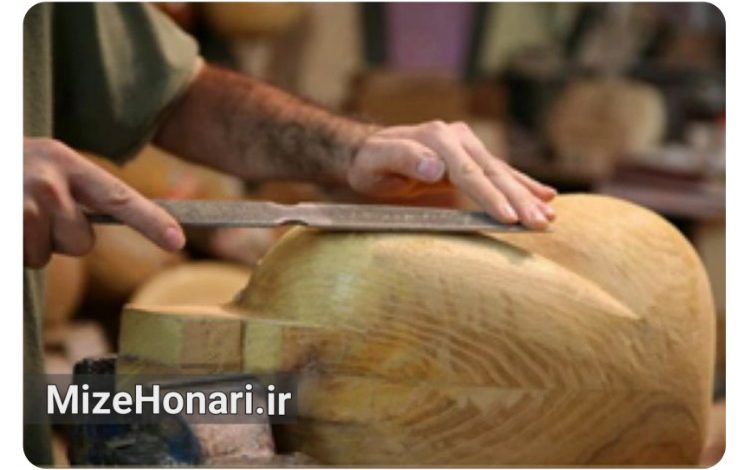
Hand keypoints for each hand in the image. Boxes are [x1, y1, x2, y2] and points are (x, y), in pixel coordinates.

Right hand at [23, 138, 184, 267]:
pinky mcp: (8, 225)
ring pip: (46, 255)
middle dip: (60, 239)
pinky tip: (4, 225)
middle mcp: (50, 181)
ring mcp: (24, 203)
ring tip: (13, 215)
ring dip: (29, 245)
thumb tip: (103, 231)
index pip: (119, 197)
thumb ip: (77, 193)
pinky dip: (13, 251)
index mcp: (67, 162)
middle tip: (31, 214)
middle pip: (82, 242)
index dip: (151, 221)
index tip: (177, 239)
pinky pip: (23, 259)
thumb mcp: (43, 167)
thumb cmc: (11, 171)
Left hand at [348, 121, 556, 228]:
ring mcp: (468, 146)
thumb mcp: (376, 161)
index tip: (508, 217)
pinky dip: (524, 185)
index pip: (469, 172)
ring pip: (503, 173)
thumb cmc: (370, 161)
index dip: (490, 195)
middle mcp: (458, 138)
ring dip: (527, 195)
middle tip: (540, 224)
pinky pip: (502, 173)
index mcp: (438, 138)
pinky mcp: (472, 158)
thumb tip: (435, 167)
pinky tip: (546, 195)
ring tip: (550, 216)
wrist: (369, 151)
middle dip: (519, 200)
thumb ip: (403, 158)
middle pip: (493, 172)